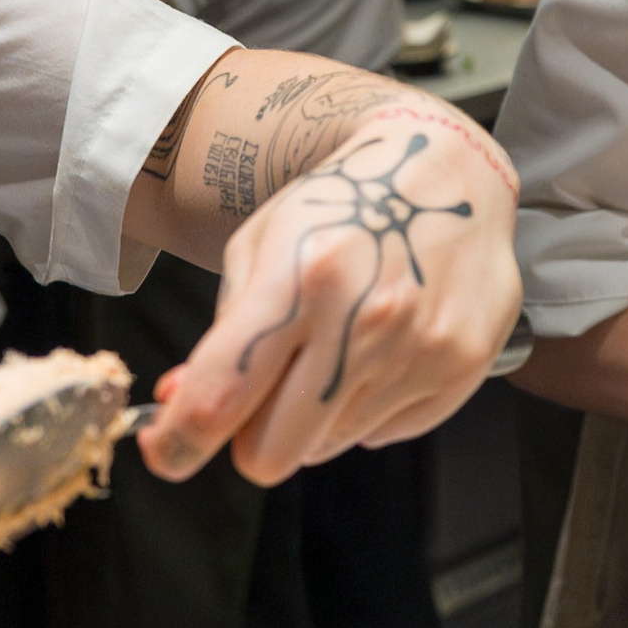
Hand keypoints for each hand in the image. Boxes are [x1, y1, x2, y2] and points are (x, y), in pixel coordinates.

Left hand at [138, 110, 522, 484]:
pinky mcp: (460, 369)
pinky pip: (385, 432)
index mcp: (301, 278)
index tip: (167, 452)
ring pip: (327, 446)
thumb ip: (225, 329)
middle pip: (272, 452)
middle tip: (263, 399)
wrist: (456, 175)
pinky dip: (370, 406)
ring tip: (339, 351)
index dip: (179, 442)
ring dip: (316, 417)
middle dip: (252, 438)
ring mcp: (419, 351)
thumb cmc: (348, 203)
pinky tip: (385, 350)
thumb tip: (185, 402)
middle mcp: (365, 321)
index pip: (221, 396)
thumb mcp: (264, 242)